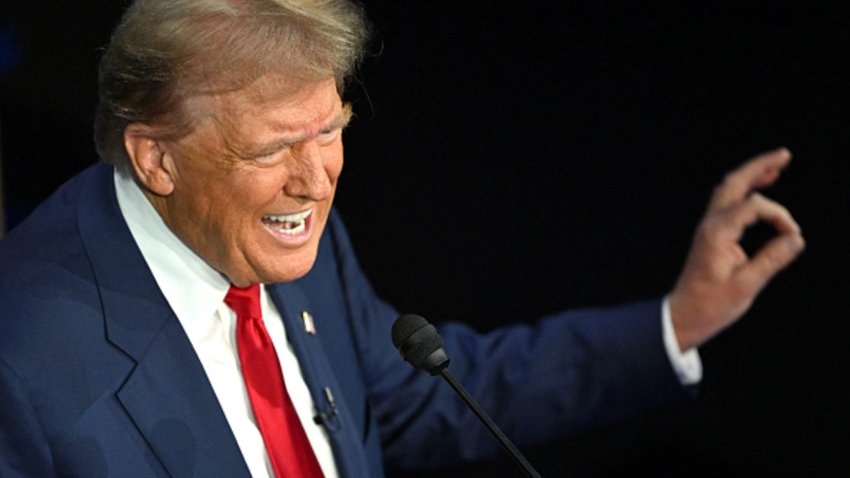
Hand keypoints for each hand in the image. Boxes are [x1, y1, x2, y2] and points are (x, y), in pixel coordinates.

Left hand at [668, 147, 804, 350]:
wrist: (683, 315)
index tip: (792, 235)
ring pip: (728, 189)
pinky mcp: (711, 234)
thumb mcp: (746, 286)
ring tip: (776, 166)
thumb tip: (796, 238)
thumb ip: (771, 260)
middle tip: (784, 154)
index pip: (753, 206)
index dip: (778, 215)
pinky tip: (760, 190)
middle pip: (733, 183)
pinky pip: (728, 203)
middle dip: (758, 167)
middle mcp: (710, 224)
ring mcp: (708, 227)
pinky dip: (745, 191)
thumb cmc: (711, 304)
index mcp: (716, 233)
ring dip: (751, 175)